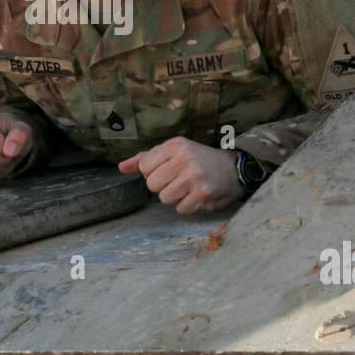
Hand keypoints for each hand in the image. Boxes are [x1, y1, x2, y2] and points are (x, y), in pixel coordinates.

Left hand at [117, 136, 244, 214]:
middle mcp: (183, 157)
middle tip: (179, 180)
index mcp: (174, 145)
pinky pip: (181, 209)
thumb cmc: (198, 160)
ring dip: (175, 197)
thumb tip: (121, 167)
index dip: (154, 173)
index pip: (144, 166)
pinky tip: (196, 196)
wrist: (233, 168)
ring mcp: (193, 175)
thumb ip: (145, 158)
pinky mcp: (203, 192)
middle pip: (152, 184)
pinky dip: (188, 206)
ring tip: (187, 188)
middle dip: (163, 186)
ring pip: (164, 198)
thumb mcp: (173, 152)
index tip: (168, 170)